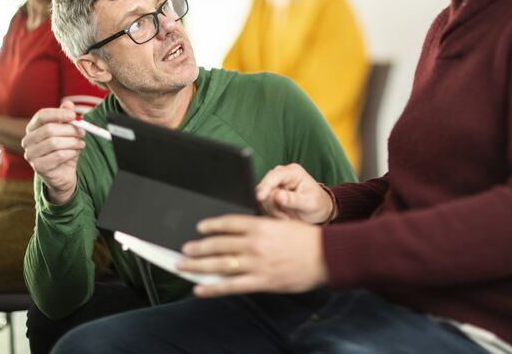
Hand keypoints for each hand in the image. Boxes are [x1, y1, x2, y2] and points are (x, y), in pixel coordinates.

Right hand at [22, 101, 84, 203]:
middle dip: (70, 130)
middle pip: (49, 129)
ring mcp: (31, 154)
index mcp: (33, 128)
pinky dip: (71, 153)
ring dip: (72, 142)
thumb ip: (66, 119)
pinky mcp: (38, 167)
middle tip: (83, 132)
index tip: (74, 115)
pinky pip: (58, 156)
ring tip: (81, 144)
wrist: (63, 174)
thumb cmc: (64, 150)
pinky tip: (75, 153)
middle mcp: (28, 140)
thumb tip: (68, 104)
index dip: (58, 113)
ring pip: (54, 143)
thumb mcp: (67, 133)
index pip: (42, 115)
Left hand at [177, 215, 327, 296]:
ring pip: (219, 264)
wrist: (327, 256)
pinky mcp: (262, 281)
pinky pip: (231, 286)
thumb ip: (262, 227)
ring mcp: (257, 263)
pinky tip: (199, 288)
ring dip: (198, 265)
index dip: (211, 225)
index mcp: (260, 226)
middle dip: (198, 247)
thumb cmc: (309, 240)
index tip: (200, 227)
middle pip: (218, 244)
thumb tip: (242, 230)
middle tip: (185, 249)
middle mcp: (255, 243)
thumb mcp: (283, 224)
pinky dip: (212, 288)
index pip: (228, 223)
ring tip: (184, 266)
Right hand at [255, 163, 334, 223]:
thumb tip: (278, 196)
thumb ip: (293, 200)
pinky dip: (273, 213)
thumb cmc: (317, 203)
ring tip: (288, 217)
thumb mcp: (309, 203)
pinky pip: (265, 205)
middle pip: (266, 187)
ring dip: (274, 211)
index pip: (274, 176)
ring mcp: (276, 184)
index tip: (260, 197)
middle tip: (286, 217)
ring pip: (264, 198)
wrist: (318, 210)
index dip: (266, 186)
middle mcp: (282, 175)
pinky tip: (284, 215)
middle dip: (273, 205)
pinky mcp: (271, 194)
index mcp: (293, 172)